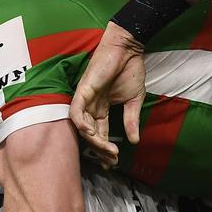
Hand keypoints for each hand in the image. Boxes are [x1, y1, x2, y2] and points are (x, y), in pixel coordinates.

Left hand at [69, 21, 145, 165]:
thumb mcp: (135, 100)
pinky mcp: (83, 89)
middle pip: (89, 133)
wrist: (129, 49)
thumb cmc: (130, 70)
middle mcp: (91, 105)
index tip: (112, 162)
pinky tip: (91, 133)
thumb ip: (131, 120)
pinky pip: (76, 110)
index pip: (99, 133)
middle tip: (112, 159)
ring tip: (107, 150)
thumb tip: (135, 141)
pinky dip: (81, 123)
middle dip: (100, 149)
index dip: (104, 149)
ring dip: (93, 140)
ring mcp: (85, 98)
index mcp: (101, 108)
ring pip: (82, 125)